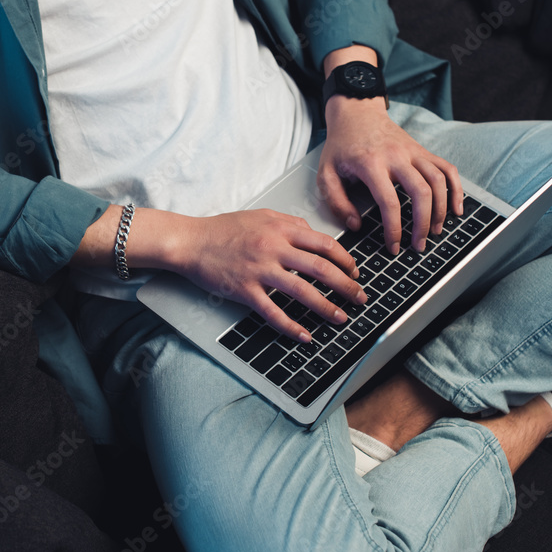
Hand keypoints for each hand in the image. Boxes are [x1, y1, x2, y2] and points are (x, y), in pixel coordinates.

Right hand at [174, 208, 366, 340]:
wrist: (191, 242)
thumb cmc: (224, 229)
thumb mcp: (261, 215)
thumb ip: (290, 224)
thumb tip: (314, 235)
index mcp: (280, 229)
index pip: (323, 244)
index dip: (345, 260)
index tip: (355, 272)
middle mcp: (273, 248)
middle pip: (320, 268)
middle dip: (346, 286)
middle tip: (360, 298)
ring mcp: (259, 271)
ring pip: (302, 291)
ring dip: (326, 307)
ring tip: (341, 317)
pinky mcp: (245, 291)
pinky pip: (273, 312)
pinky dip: (291, 327)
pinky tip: (305, 336)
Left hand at [319, 96, 463, 252]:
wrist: (356, 112)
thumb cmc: (341, 145)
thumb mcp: (326, 173)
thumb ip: (336, 202)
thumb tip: (355, 225)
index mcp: (371, 164)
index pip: (389, 202)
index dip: (394, 229)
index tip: (394, 246)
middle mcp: (396, 156)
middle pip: (422, 192)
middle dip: (424, 224)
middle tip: (419, 245)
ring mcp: (413, 152)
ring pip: (438, 181)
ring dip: (441, 210)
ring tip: (436, 231)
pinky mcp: (422, 150)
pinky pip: (447, 168)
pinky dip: (457, 189)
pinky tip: (457, 208)